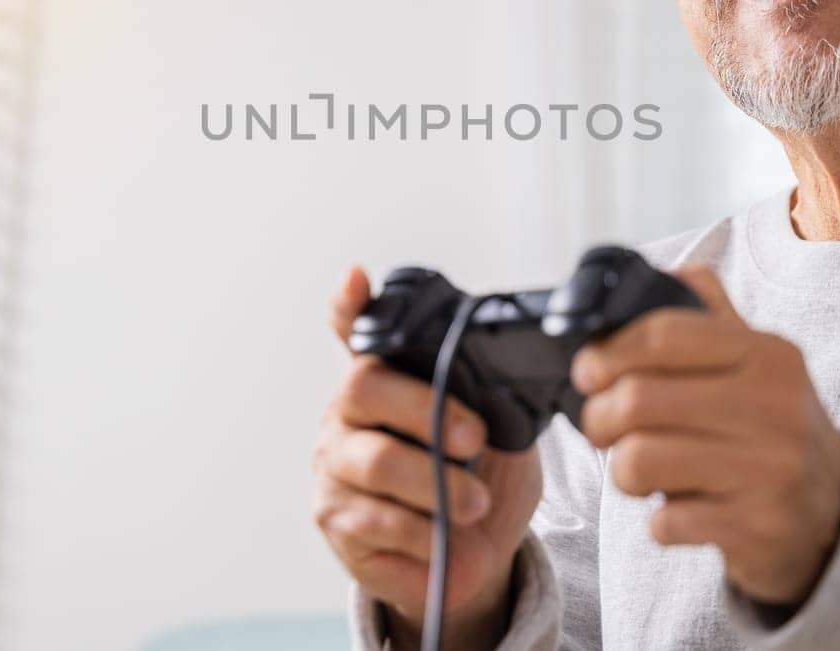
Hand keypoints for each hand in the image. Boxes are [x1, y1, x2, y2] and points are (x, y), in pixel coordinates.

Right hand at [313, 266, 541, 646]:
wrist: (474, 561)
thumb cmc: (479, 483)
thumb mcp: (500, 433)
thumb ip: (491, 399)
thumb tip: (505, 382)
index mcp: (387, 379)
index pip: (356, 331)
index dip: (351, 305)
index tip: (356, 278)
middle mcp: (348, 414)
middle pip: (365, 388)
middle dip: (427, 411)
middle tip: (473, 440)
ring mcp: (335, 466)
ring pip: (377, 461)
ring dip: (436, 486)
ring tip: (474, 505)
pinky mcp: (335, 520)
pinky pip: (376, 520)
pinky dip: (422, 534)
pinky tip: (443, 542)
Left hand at [573, 264, 839, 607]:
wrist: (836, 510)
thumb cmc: (772, 425)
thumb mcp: (758, 360)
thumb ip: (708, 314)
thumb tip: (658, 272)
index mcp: (767, 355)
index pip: (664, 333)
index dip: (609, 351)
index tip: (588, 370)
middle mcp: (773, 407)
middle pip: (638, 399)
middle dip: (599, 417)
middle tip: (601, 427)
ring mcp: (768, 469)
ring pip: (639, 461)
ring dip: (622, 470)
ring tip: (636, 469)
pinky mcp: (757, 527)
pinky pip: (666, 523)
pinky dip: (658, 521)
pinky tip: (679, 512)